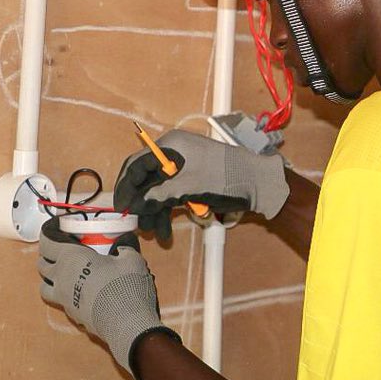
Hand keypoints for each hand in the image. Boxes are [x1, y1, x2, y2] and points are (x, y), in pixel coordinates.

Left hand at [38, 217, 178, 379]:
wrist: (127, 323)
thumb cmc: (126, 285)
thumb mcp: (132, 259)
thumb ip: (124, 249)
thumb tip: (122, 247)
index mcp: (71, 259)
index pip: (47, 242)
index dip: (49, 232)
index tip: (56, 227)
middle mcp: (61, 278)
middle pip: (41, 264)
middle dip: (49, 255)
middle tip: (64, 249)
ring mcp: (63, 299)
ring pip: (44, 286)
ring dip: (50, 277)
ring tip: (65, 272)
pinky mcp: (71, 315)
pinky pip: (60, 300)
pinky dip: (64, 293)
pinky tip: (81, 290)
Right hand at [113, 129, 289, 239]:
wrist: (260, 184)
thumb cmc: (226, 177)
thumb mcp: (189, 187)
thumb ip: (159, 195)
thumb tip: (135, 204)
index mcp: (172, 145)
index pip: (138, 163)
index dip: (126, 186)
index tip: (120, 208)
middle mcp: (174, 153)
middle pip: (146, 179)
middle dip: (141, 204)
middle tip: (136, 225)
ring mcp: (184, 168)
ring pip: (159, 192)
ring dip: (155, 213)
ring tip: (155, 234)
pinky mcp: (192, 181)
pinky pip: (172, 196)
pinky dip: (168, 212)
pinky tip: (166, 232)